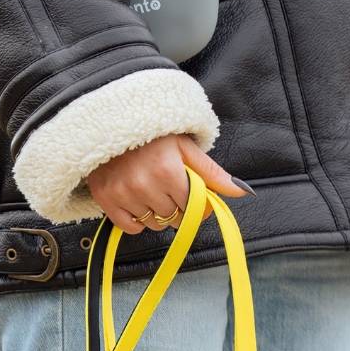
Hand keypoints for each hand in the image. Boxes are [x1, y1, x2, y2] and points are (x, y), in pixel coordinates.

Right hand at [86, 133, 250, 234]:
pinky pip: (131, 227)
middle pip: (174, 219)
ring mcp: (123, 193)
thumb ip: (213, 173)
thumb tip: (243, 192)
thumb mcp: (185, 148)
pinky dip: (136, 220)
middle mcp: (144, 184)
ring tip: (150, 190)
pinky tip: (136, 200)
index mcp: (168, 171)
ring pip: (154, 225)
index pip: (192, 207)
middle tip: (167, 188)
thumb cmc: (152, 136)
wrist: (109, 123)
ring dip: (156, 214)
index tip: (188, 192)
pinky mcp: (106, 199)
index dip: (194, 203)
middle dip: (176, 208)